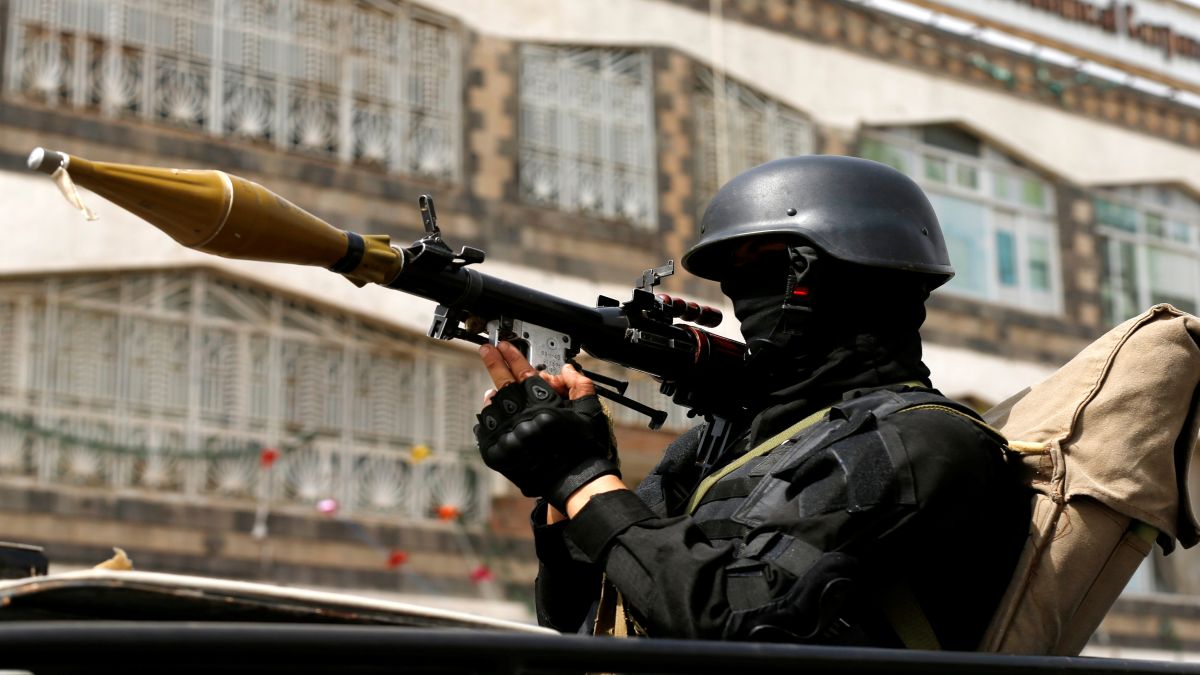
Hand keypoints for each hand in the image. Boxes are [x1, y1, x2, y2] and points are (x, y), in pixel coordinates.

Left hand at [475, 342, 618, 512]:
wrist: (575, 481)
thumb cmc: (584, 448)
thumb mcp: (589, 411)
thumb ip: (579, 385)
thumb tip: (566, 369)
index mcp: (542, 404)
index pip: (523, 371)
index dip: (514, 356)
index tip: (505, 346)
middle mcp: (522, 417)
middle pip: (502, 383)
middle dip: (494, 363)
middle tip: (486, 350)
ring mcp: (507, 435)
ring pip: (492, 407)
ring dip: (494, 397)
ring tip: (496, 392)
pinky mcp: (497, 452)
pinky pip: (485, 431)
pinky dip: (488, 422)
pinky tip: (493, 416)